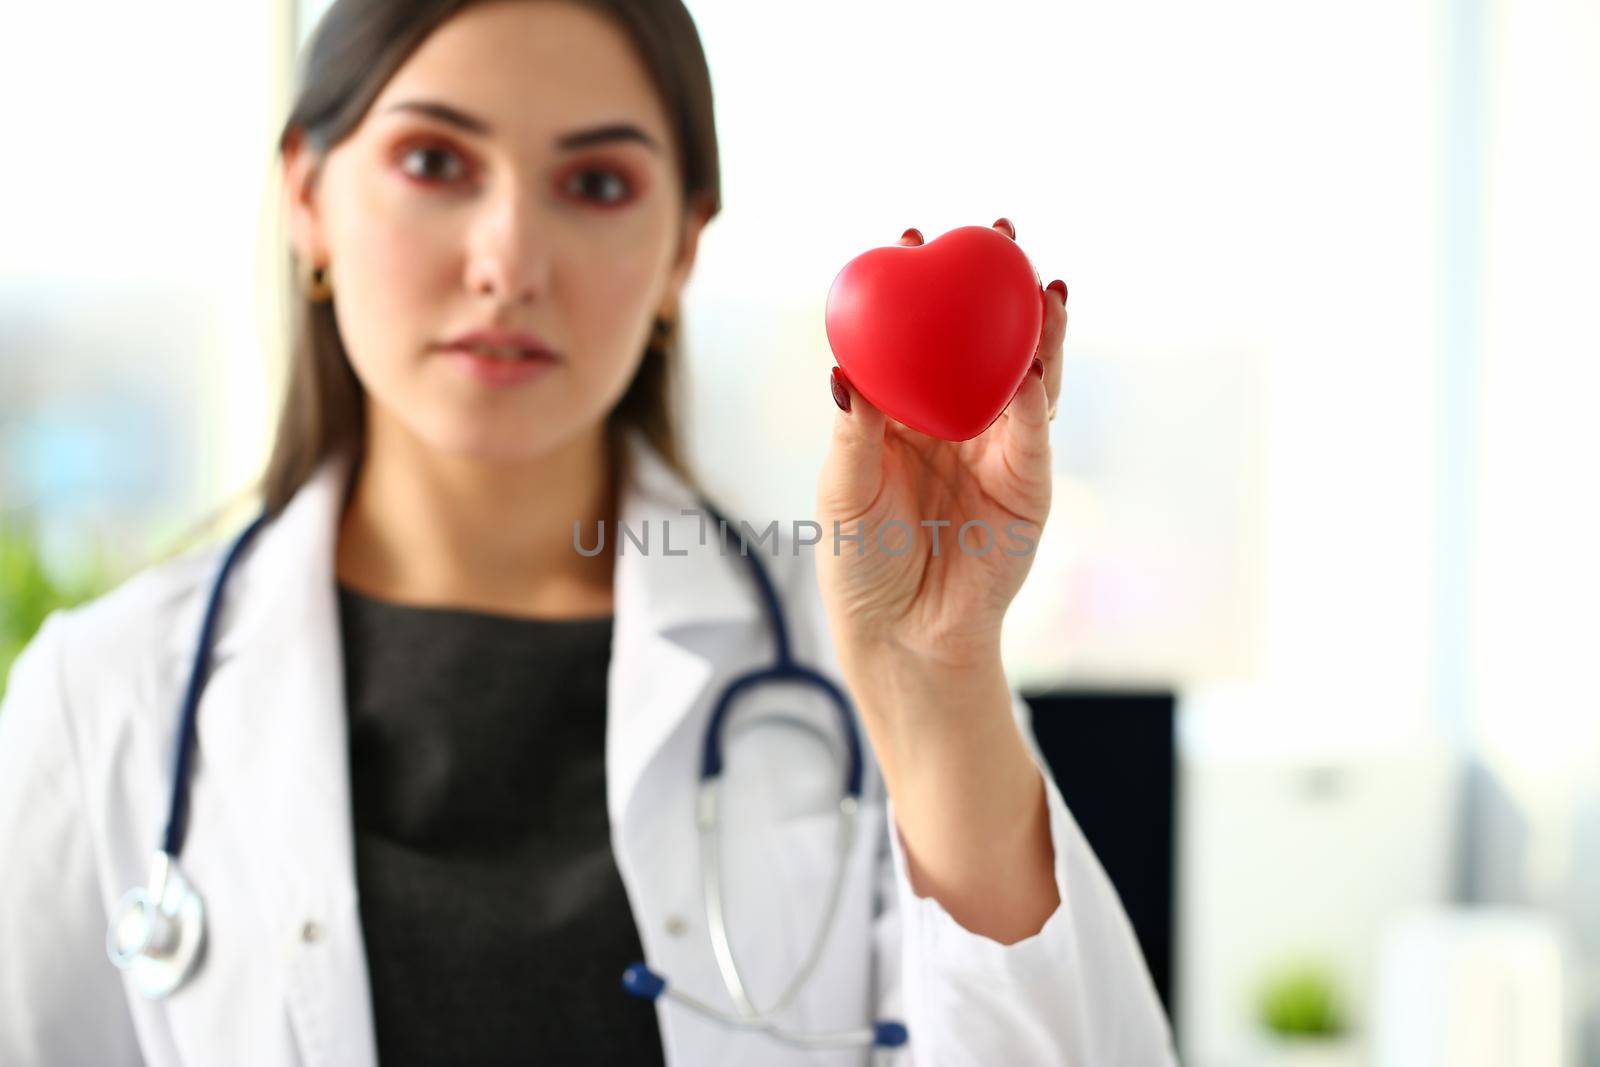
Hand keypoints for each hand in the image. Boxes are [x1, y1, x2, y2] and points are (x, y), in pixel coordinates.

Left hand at [815, 217, 1069, 670]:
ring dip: (1038, 329)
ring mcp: (998, 448)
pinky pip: (1034, 433)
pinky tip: (1036, 364)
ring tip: (1042, 283)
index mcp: (906, 413)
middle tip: (997, 232)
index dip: (921, 288)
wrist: (903, 633)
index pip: (918, 337)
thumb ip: (853, 431)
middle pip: (983, 341)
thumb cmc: (860, 562)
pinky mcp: (1029, 484)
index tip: (911, 236)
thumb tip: (842, 368)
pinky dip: (1037, 397)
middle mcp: (956, 420)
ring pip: (1025, 374)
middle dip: (995, 286)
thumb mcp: (843, 491)